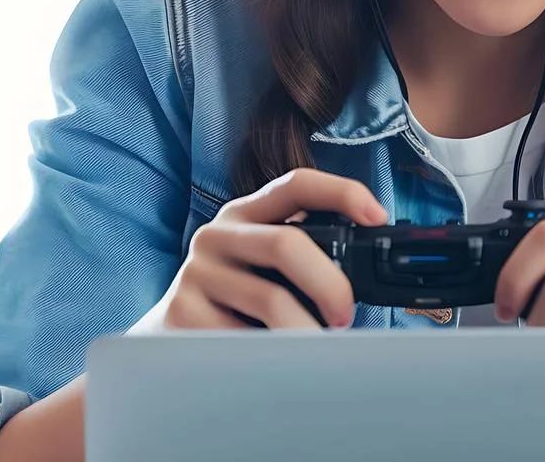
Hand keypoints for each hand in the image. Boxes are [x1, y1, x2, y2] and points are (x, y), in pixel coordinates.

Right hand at [131, 169, 387, 331]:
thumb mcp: (264, 266)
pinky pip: (244, 336)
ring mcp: (196, 271)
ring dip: (307, 329)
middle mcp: (218, 234)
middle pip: (287, 244)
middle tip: (345, 316)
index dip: (342, 192)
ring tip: (318, 347)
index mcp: (247, 214)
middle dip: (330, 284)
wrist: (166, 332)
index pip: (297, 184)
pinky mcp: (181, 311)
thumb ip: (303, 257)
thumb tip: (366, 278)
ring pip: (270, 299)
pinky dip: (272, 352)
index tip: (378, 217)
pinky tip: (276, 358)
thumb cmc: (236, 299)